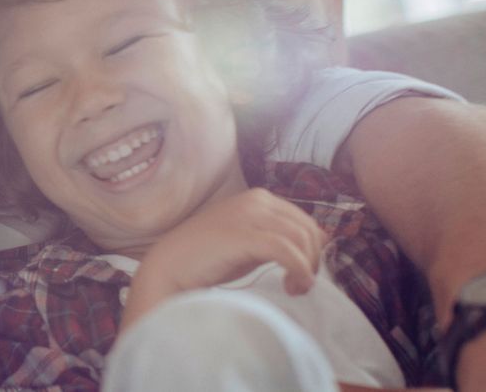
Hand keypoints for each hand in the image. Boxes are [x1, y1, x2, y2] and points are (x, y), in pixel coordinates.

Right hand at [123, 189, 325, 329]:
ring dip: (307, 268)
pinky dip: (298, 270)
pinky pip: (287, 251)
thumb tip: (314, 246)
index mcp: (259, 197)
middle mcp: (257, 200)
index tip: (303, 274)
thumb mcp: (249, 242)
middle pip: (308, 229)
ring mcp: (250, 215)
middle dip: (313, 260)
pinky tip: (292, 285)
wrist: (170, 266)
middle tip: (301, 285)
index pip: (305, 221)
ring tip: (294, 288)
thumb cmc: (207, 258)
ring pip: (302, 239)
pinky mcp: (245, 236)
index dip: (313, 250)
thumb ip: (276, 238)